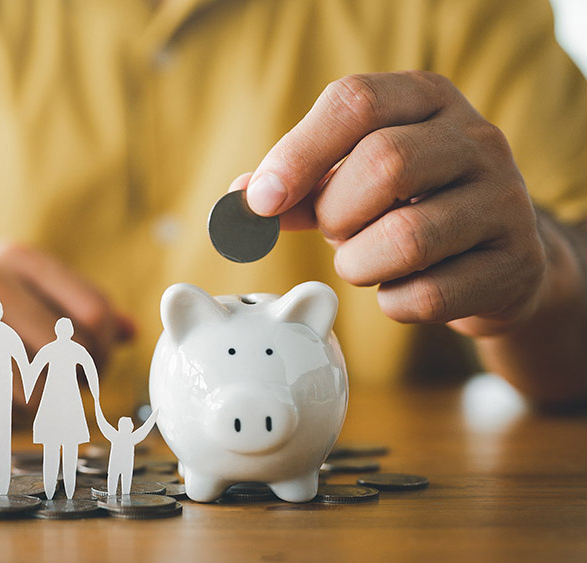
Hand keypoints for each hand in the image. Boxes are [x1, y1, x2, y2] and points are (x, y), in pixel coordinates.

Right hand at [0, 241, 133, 421]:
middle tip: (56, 390)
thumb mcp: (11, 293)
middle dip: (74, 385)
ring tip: (7, 392)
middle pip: (73, 357)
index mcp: (13, 260)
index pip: (96, 314)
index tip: (88, 368)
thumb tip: (132, 330)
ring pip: (36, 393)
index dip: (102, 353)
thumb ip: (73, 308)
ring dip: (32, 408)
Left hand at [232, 71, 544, 336]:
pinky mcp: (516, 264)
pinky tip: (402, 289)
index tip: (259, 200)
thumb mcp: (352, 180)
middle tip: (333, 232)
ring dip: (359, 263)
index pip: (355, 101)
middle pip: (384, 163)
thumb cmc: (406, 208)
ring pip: (406, 237)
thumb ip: (298, 186)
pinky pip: (428, 296)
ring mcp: (506, 200)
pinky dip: (393, 303)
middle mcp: (476, 138)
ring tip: (363, 261)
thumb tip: (238, 204)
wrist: (496, 259)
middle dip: (335, 212)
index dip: (297, 152)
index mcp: (426, 99)